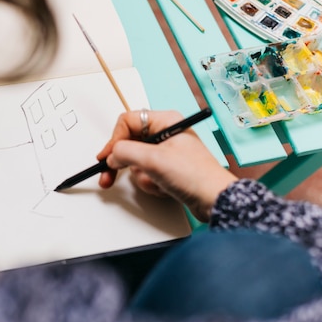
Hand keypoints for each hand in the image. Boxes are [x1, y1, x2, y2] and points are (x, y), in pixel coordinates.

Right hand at [97, 110, 236, 221]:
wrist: (214, 200)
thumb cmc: (195, 175)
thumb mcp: (153, 160)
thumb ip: (125, 153)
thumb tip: (112, 155)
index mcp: (165, 121)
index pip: (128, 121)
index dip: (114, 139)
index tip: (106, 157)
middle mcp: (165, 133)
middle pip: (130, 142)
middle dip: (124, 162)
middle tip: (108, 176)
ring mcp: (167, 152)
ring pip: (137, 162)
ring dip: (142, 176)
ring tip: (157, 181)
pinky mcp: (168, 169)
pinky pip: (147, 174)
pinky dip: (151, 183)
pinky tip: (163, 187)